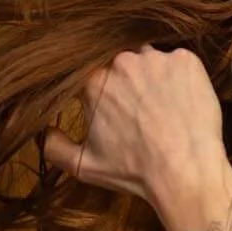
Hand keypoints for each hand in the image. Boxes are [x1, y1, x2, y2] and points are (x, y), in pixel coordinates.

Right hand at [39, 44, 225, 204]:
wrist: (185, 172)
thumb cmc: (134, 171)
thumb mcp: (84, 166)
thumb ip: (55, 147)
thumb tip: (45, 130)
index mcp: (93, 80)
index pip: (91, 72)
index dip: (104, 89)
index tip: (114, 105)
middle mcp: (122, 61)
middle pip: (121, 62)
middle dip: (128, 82)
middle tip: (141, 111)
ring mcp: (156, 58)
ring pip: (150, 59)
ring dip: (153, 77)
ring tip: (164, 106)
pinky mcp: (186, 60)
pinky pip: (179, 62)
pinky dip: (181, 78)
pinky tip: (183, 102)